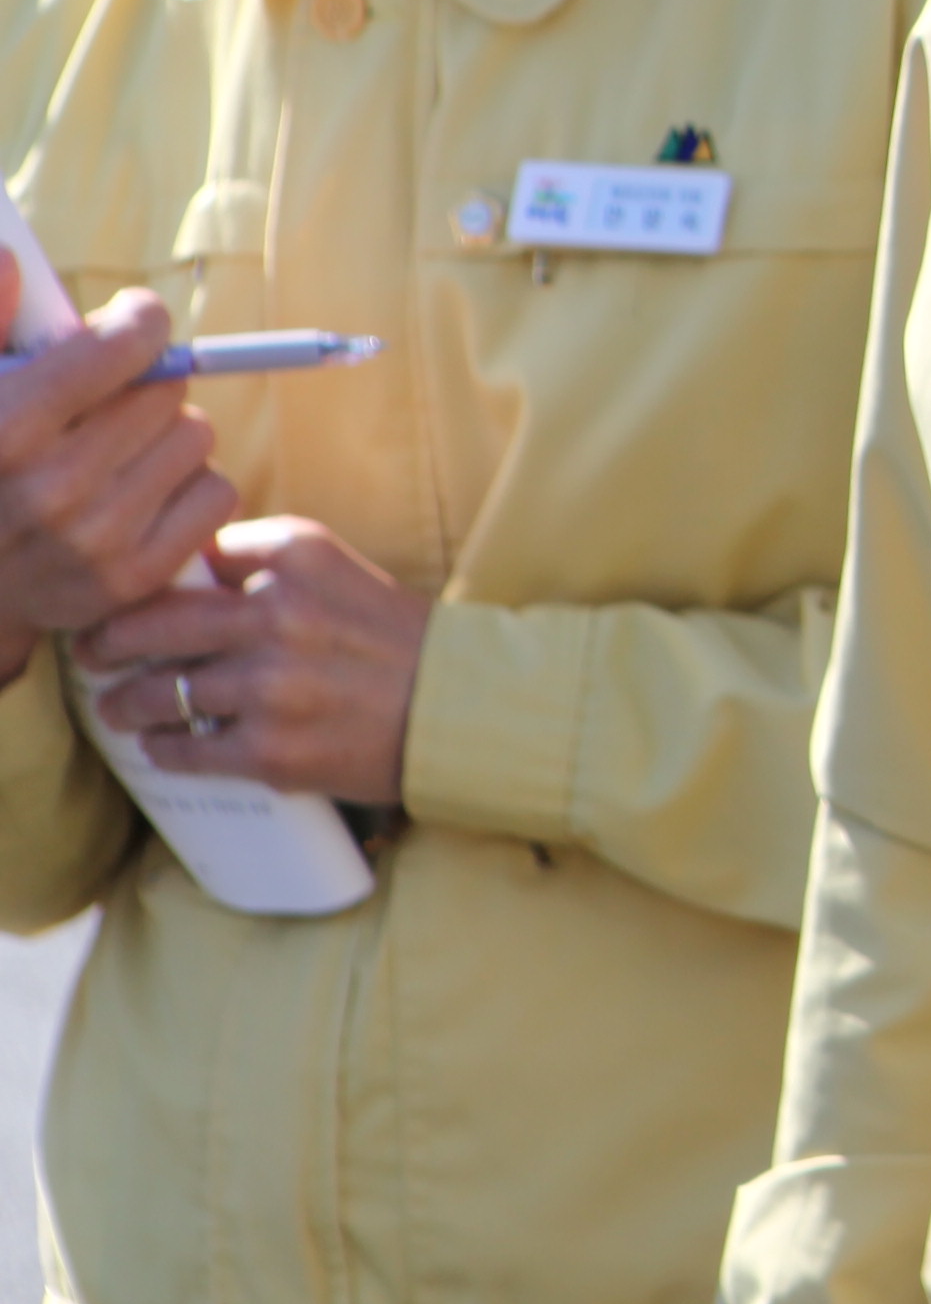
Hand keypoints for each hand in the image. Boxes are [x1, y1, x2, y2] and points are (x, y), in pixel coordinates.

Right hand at [0, 295, 239, 679]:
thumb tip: (13, 262)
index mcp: (3, 432)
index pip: (123, 345)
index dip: (137, 322)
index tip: (130, 322)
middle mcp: (52, 490)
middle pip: (166, 388)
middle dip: (144, 383)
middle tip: (106, 401)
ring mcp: (96, 542)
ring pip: (196, 437)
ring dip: (166, 435)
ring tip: (113, 451)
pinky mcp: (134, 579)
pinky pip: (217, 493)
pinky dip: (188, 487)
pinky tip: (136, 494)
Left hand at [80, 516, 429, 805]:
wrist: (463, 709)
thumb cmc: (399, 641)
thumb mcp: (340, 573)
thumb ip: (268, 564)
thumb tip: (185, 577)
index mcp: (296, 553)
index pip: (190, 556)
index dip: (151, 580)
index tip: (130, 598)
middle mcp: (279, 611)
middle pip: (150, 621)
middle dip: (109, 640)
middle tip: (95, 651)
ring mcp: (272, 684)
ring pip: (160, 692)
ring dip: (126, 703)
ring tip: (119, 707)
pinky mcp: (273, 749)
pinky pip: (186, 749)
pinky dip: (164, 749)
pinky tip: (161, 746)